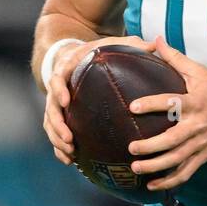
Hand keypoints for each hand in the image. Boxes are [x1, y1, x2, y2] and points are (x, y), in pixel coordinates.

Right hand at [43, 35, 154, 164]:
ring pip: (50, 124)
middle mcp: (58, 88)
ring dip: (57, 140)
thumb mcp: (112, 44)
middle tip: (68, 138)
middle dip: (57, 125)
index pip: (57, 79)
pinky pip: (55, 133)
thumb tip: (156, 44)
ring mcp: (56, 103)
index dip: (59, 90)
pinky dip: (60, 148)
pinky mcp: (59, 115)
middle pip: (50, 107)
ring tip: (70, 154)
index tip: (66, 101)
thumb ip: (132, 44)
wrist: (73, 56)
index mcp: (67, 69)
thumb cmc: (97, 51)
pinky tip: (71, 161)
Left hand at [125, 36, 206, 192]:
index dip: (152, 104)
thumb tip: (155, 40)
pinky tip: (152, 185)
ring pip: (176, 159)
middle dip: (151, 147)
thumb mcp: (199, 73)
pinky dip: (169, 181)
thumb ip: (176, 59)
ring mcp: (199, 144)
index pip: (172, 104)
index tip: (132, 107)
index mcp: (194, 103)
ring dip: (155, 166)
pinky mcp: (202, 157)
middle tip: (131, 148)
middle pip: (172, 140)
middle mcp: (196, 126)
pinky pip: (185, 172)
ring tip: (136, 167)